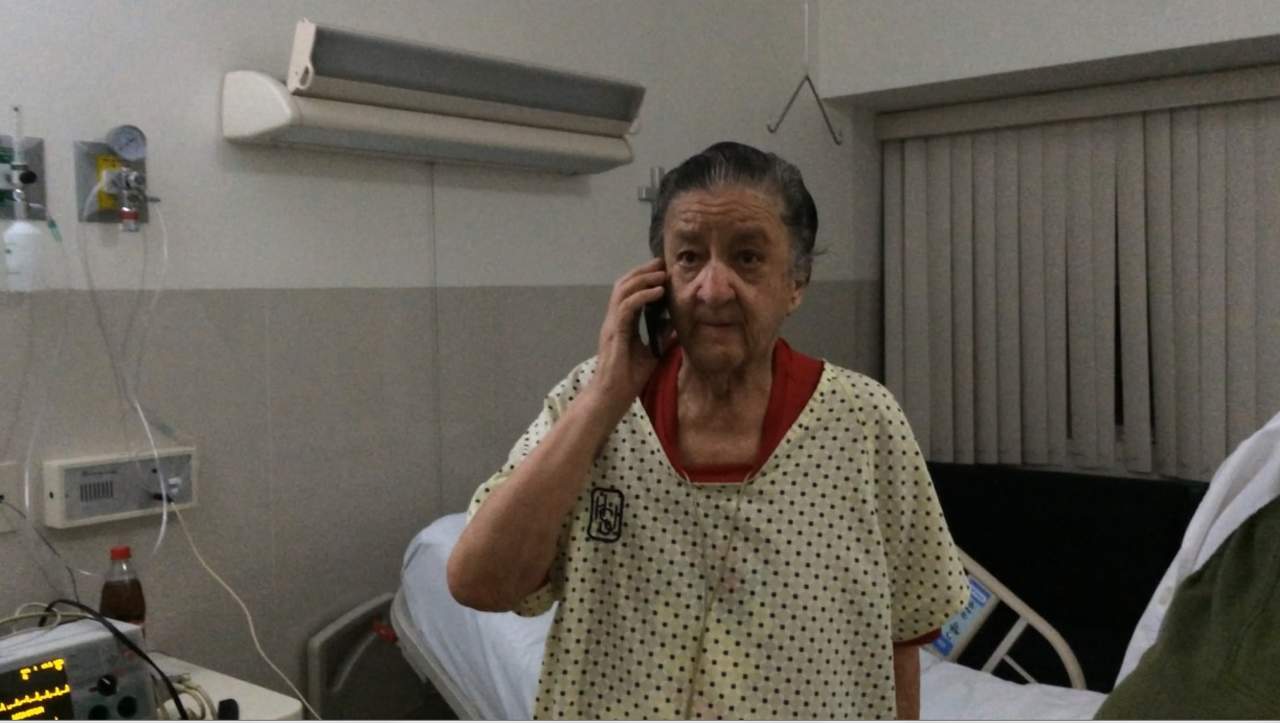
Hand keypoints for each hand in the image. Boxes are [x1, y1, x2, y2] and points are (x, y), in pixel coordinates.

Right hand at [586, 257, 671, 418]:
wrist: (612, 397)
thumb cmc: (628, 380)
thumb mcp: (652, 354)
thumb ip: (661, 338)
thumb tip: (676, 325)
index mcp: (621, 324)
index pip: (630, 292)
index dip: (644, 278)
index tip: (664, 271)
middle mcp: (614, 320)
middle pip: (624, 284)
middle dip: (643, 271)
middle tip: (663, 264)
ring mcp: (612, 325)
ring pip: (623, 290)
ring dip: (643, 279)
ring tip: (662, 274)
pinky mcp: (614, 334)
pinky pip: (626, 307)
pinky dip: (642, 295)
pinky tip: (658, 291)